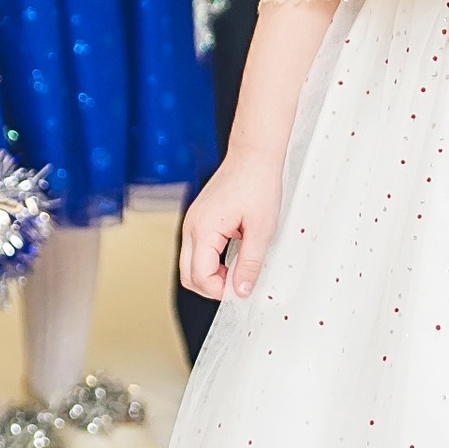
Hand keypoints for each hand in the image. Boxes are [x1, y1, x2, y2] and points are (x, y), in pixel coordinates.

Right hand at [179, 145, 282, 300]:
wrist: (253, 157)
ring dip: (210, 273)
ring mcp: (192, 222)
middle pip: (187, 274)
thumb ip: (249, 264)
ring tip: (238, 268)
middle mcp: (191, 226)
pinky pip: (196, 249)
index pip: (199, 276)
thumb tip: (241, 289)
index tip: (241, 289)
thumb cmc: (256, 184)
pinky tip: (231, 254)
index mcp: (203, 229)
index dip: (220, 290)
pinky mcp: (198, 219)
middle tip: (237, 284)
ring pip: (189, 263)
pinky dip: (210, 260)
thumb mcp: (261, 230)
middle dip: (211, 286)